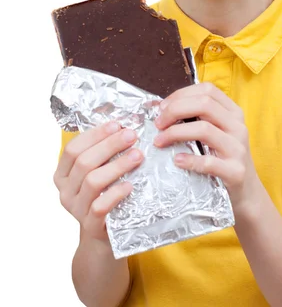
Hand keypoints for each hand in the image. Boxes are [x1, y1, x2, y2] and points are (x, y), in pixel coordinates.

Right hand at [53, 122, 142, 242]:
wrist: (104, 237)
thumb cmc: (104, 196)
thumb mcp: (99, 173)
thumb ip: (104, 153)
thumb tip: (124, 126)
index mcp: (63, 174)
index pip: (73, 149)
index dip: (95, 135)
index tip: (117, 124)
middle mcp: (65, 191)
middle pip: (84, 162)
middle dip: (109, 145)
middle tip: (131, 135)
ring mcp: (76, 209)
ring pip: (92, 181)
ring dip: (117, 165)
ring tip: (137, 155)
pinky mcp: (91, 226)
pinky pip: (100, 207)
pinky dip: (116, 193)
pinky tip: (130, 185)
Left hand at [153, 82, 260, 212]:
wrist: (246, 192)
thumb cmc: (223, 158)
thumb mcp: (217, 133)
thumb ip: (197, 118)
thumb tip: (160, 108)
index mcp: (233, 112)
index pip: (207, 90)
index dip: (181, 94)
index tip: (162, 107)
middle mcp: (238, 126)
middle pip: (204, 104)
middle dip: (175, 110)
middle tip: (158, 123)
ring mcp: (238, 148)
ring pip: (204, 129)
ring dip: (175, 132)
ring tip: (159, 141)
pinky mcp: (235, 171)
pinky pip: (208, 162)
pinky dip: (189, 160)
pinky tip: (176, 160)